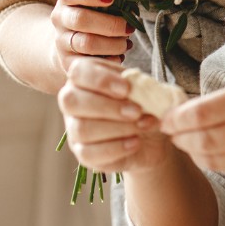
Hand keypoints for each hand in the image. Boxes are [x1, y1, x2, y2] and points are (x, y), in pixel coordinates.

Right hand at [49, 0, 133, 77]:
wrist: (69, 43)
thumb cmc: (91, 15)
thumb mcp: (94, 2)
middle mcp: (60, 19)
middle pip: (81, 19)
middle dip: (110, 24)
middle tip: (128, 28)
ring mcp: (62, 42)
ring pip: (87, 43)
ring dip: (113, 44)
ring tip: (126, 43)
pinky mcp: (68, 62)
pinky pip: (91, 63)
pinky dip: (110, 60)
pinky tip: (119, 56)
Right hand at [57, 56, 172, 173]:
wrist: (152, 136)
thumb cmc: (143, 104)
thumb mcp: (145, 89)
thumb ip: (138, 84)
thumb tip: (136, 87)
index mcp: (84, 77)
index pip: (78, 72)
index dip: (101, 80)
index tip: (127, 88)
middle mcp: (72, 101)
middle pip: (72, 101)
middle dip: (107, 106)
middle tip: (137, 111)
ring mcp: (74, 129)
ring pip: (82, 129)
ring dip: (117, 128)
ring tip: (142, 126)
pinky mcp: (82, 153)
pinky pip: (90, 153)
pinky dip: (117, 148)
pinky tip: (135, 142)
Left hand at [161, 72, 224, 183]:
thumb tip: (187, 112)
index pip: (202, 114)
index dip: (177, 118)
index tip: (165, 116)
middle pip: (204, 140)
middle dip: (180, 137)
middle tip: (169, 130)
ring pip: (215, 160)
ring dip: (194, 151)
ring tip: (186, 140)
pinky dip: (217, 160)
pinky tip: (213, 149)